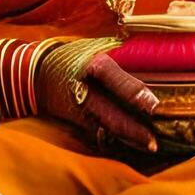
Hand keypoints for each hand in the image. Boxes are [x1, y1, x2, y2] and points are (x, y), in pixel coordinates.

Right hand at [39, 43, 159, 153]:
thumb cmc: (77, 57)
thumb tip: (156, 66)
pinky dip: (116, 139)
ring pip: (107, 129)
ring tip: (149, 146)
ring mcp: (80, 109)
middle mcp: (87, 90)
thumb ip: (123, 59)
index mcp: (95, 65)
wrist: (38, 73)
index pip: (117, 81)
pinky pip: (100, 133)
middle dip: (134, 131)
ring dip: (128, 139)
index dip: (136, 95)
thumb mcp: (98, 49)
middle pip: (112, 115)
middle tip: (154, 142)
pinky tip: (133, 144)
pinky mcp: (77, 121)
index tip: (155, 107)